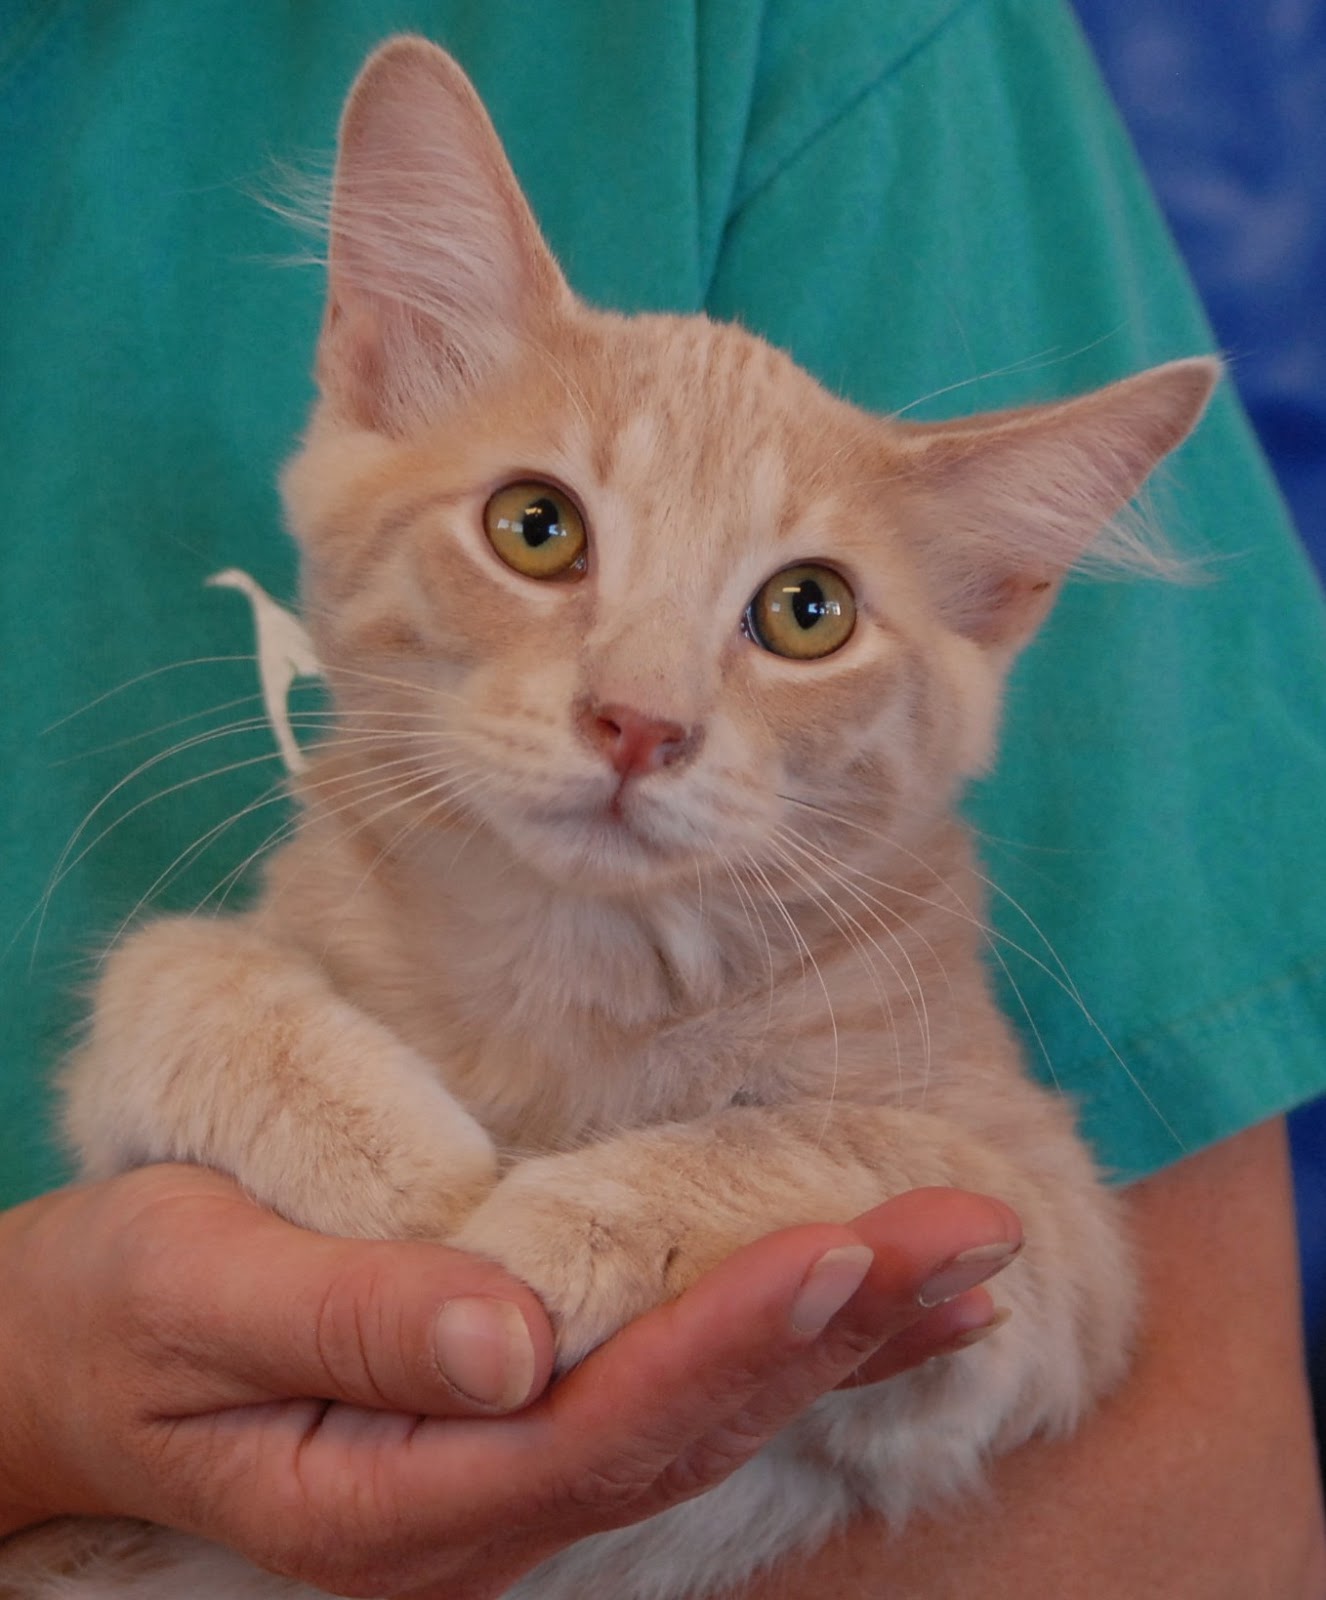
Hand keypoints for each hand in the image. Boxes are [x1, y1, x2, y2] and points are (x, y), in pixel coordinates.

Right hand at [0, 1164, 1018, 1598]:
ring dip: (841, 1337)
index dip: (732, 1337)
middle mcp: (476, 1515)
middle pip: (690, 1423)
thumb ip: (344, 1323)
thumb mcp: (189, 1300)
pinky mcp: (511, 1436)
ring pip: (701, 1417)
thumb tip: (509, 1337)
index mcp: (395, 1498)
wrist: (57, 1373)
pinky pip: (668, 1397)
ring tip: (964, 1261)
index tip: (846, 1247)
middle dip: (841, 1328)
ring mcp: (501, 1488)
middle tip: (973, 1235)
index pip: (603, 1422)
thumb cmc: (110, 1319)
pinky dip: (776, 1345)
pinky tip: (864, 1307)